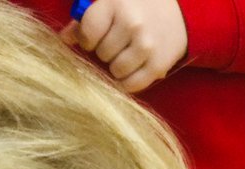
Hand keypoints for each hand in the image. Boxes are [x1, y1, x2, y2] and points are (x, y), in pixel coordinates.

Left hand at [61, 0, 187, 93]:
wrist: (180, 15)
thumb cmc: (139, 7)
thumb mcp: (113, 2)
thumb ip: (87, 18)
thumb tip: (64, 39)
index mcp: (116, 3)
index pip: (88, 32)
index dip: (86, 39)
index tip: (93, 38)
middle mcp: (131, 24)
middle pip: (102, 54)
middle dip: (104, 52)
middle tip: (115, 45)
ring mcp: (146, 46)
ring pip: (115, 71)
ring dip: (116, 67)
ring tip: (124, 56)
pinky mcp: (157, 65)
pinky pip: (131, 85)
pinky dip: (126, 81)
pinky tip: (130, 70)